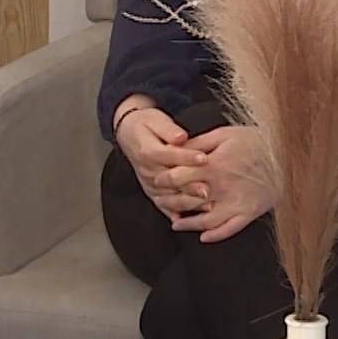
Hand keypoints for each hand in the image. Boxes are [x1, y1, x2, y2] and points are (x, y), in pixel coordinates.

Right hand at [113, 99, 212, 221]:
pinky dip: (174, 212)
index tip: (204, 158)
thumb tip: (180, 136)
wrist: (129, 133)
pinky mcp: (150, 191)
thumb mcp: (156, 120)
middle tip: (208, 189)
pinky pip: (162, 204)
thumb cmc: (146, 125)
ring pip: (168, 196)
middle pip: (170, 180)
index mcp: (148, 151)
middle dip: (190, 186)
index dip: (187, 157)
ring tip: (205, 205)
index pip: (169, 155)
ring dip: (187, 202)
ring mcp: (148, 183)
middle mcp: (147, 170)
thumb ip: (169, 129)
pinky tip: (187, 219)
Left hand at [155, 125, 276, 243]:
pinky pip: (229, 229)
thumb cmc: (256, 141)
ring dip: (188, 224)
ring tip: (176, 224)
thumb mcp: (225, 134)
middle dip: (170, 203)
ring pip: (205, 220)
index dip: (164, 179)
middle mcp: (221, 187)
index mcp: (213, 165)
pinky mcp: (249, 212)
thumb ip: (200, 142)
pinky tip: (203, 237)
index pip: (179, 176)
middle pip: (187, 200)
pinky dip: (215, 236)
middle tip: (162, 202)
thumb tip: (178, 148)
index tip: (158, 181)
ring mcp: (235, 203)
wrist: (287, 154)